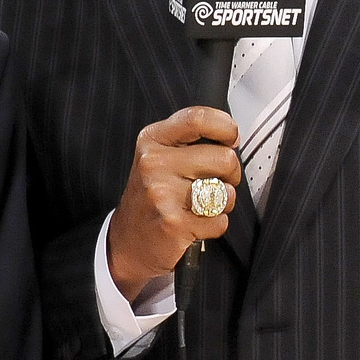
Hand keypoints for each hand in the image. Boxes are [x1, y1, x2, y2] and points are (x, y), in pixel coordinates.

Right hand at [106, 106, 243, 302]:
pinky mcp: (173, 223)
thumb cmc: (152, 195)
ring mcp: (162, 193)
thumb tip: (232, 135)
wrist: (127, 240)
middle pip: (224, 158)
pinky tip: (195, 224)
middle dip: (231, 174)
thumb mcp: (159, 156)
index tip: (231, 138)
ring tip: (201, 206)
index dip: (226, 127)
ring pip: (226, 192)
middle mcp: (153, 163)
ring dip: (223, 203)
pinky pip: (220, 220)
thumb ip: (189, 141)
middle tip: (215, 181)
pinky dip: (214, 226)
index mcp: (152, 141)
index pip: (198, 119)